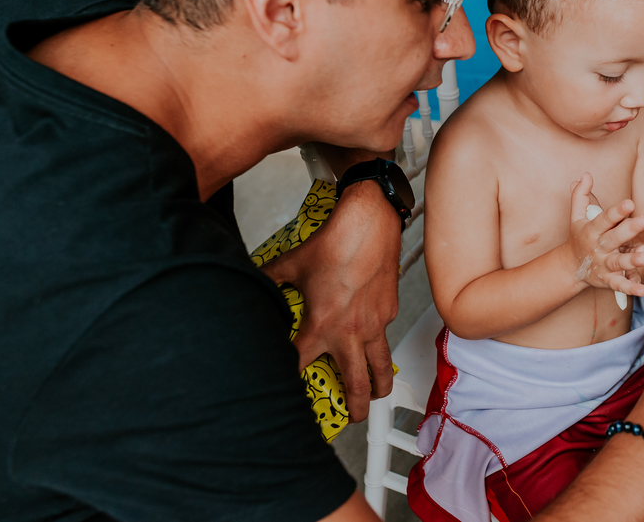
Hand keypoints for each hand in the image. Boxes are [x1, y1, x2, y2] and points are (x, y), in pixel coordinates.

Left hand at [261, 180, 400, 421]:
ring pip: (380, 367)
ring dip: (378, 386)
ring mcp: (374, 324)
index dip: (290, 382)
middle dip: (353, 408)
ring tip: (375, 396)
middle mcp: (350, 332)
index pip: (300, 366)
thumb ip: (270, 279)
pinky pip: (385, 336)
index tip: (285, 394)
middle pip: (354, 383)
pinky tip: (374, 341)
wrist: (370, 224)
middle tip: (351, 418)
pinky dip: (380, 345)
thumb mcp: (293, 264)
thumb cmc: (336, 243)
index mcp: (322, 325)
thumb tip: (254, 283)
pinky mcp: (389, 312)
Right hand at [567, 173, 643, 296]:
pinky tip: (643, 289)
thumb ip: (581, 196)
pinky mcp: (608, 280)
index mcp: (591, 230)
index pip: (604, 219)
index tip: (630, 203)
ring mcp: (603, 264)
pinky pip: (619, 284)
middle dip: (629, 229)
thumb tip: (586, 174)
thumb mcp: (576, 216)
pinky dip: (630, 288)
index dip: (617, 211)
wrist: (570, 267)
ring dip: (632, 260)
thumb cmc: (578, 236)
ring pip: (618, 262)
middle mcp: (598, 247)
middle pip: (614, 238)